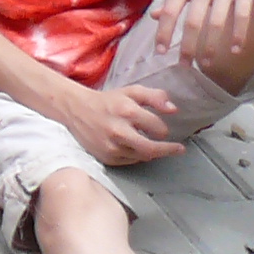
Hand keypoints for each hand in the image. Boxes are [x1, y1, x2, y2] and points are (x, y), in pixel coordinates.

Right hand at [65, 78, 184, 167]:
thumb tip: (173, 109)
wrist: (76, 109)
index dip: (163, 129)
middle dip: (167, 150)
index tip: (163, 130)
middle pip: (152, 149)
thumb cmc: (107, 101)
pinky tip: (134, 147)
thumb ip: (155, 97)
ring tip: (151, 144)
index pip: (158, 128)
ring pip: (142, 156)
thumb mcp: (131, 92)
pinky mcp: (106, 157)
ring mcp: (111, 146)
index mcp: (127, 111)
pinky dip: (136, 155)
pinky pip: (130, 161)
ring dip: (150, 151)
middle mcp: (119, 131)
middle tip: (178, 149)